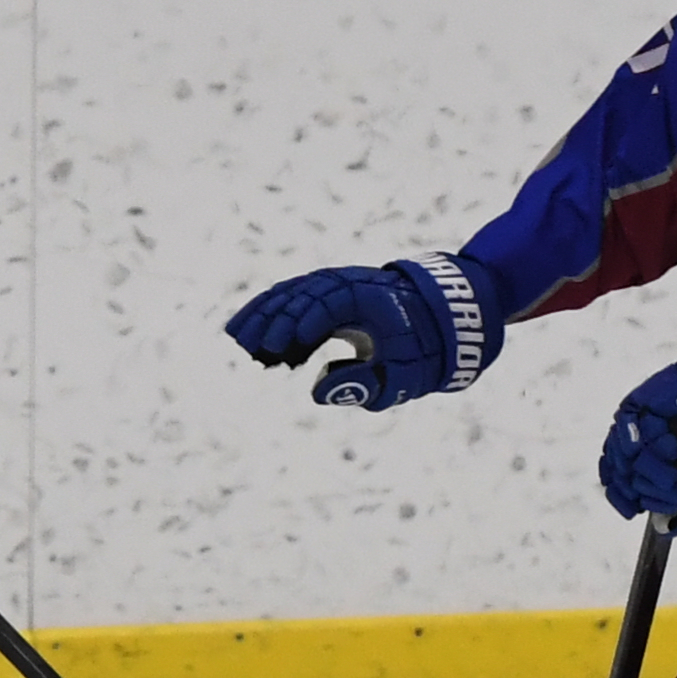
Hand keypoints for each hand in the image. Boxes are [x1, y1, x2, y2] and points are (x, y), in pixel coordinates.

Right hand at [224, 253, 501, 411]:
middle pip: (304, 292)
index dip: (304, 321)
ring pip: (292, 292)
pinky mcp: (327, 296)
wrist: (440, 320)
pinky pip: (292, 298)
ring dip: (263, 314)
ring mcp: (337, 287)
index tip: (282, 347)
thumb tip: (316, 392)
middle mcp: (350, 285)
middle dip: (274, 319)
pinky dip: (269, 314)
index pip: (331, 302)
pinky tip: (246, 334)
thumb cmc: (421, 353)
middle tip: (249, 349)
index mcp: (372, 299)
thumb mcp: (401, 378)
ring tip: (236, 340)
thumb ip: (363, 385)